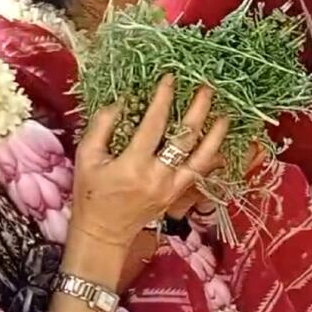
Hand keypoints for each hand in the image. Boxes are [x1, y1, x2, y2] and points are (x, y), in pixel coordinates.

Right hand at [69, 77, 227, 247]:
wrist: (103, 232)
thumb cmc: (91, 193)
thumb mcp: (86, 157)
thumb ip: (102, 126)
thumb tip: (121, 101)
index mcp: (132, 165)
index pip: (153, 125)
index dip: (163, 99)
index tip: (170, 79)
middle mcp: (157, 176)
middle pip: (185, 139)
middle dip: (198, 111)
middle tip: (207, 89)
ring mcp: (172, 187)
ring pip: (201, 157)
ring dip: (215, 135)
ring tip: (225, 115)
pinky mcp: (178, 194)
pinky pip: (200, 172)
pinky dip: (213, 156)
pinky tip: (220, 141)